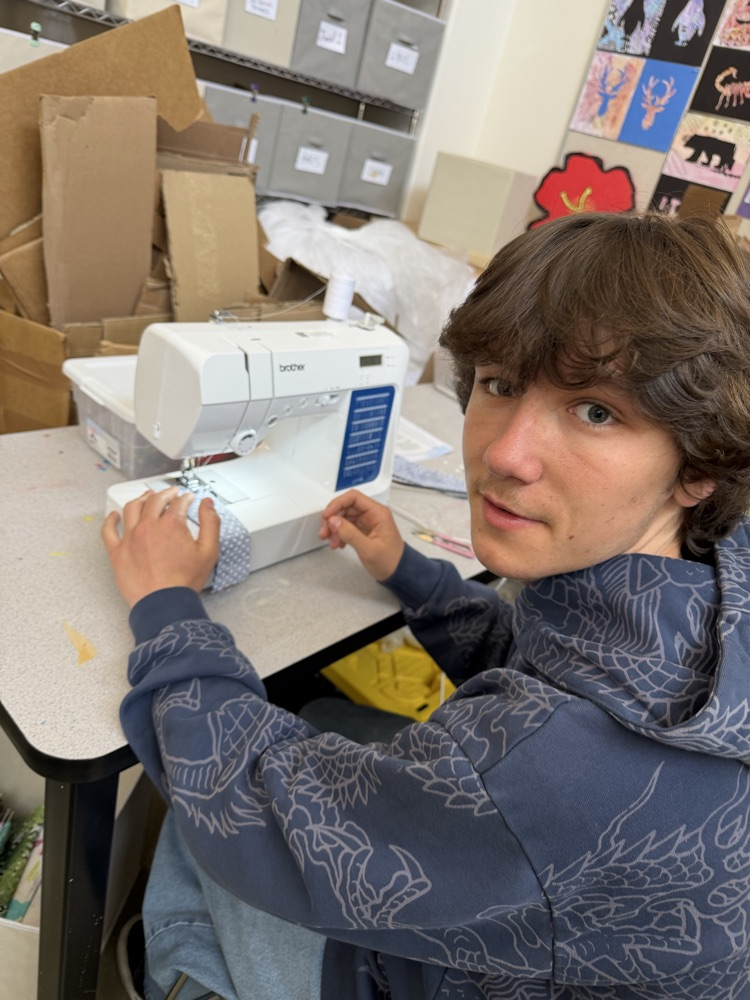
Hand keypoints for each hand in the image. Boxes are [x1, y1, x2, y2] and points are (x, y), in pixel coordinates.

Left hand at [101, 487, 220, 606]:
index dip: (185, 498)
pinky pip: (108, 530)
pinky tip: (114, 515)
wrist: (164, 604)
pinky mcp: (117, 552)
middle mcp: (148, 527)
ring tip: (147, 497)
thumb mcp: (209, 551)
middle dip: (165, 493)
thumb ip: (211, 523)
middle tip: (170, 493)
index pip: (178, 502)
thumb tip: (207, 504)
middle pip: (155, 500)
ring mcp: (130, 538)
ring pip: (132, 508)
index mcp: (171, 524)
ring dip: (141, 499)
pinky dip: (110, 520)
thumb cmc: (184, 581)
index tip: (187, 498)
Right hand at [319, 489, 403, 580]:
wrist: (398, 572)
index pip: (353, 498)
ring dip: (334, 528)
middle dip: (333, 519)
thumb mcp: (369, 549)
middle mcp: (372, 514)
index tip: (327, 515)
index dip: (337, 504)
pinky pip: (346, 526)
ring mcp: (367, 522)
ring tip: (332, 542)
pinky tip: (338, 544)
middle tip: (325, 532)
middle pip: (346, 507)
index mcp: (378, 513)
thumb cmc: (391, 561)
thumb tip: (334, 521)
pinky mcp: (363, 530)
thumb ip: (350, 534)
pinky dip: (339, 534)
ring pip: (344, 517)